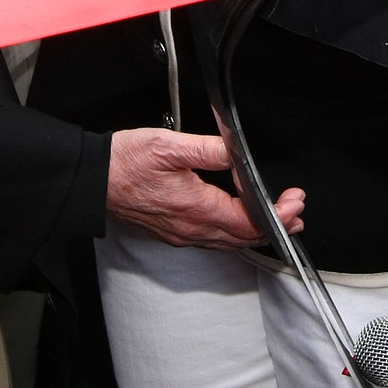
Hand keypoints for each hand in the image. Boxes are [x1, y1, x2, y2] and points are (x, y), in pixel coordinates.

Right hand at [106, 127, 303, 248]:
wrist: (91, 181)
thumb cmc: (124, 163)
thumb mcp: (169, 146)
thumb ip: (210, 149)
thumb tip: (238, 149)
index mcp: (196, 208)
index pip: (250, 222)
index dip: (278, 214)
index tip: (294, 200)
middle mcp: (191, 228)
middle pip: (245, 237)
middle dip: (277, 225)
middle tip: (296, 210)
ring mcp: (182, 234)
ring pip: (230, 241)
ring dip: (258, 231)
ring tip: (280, 219)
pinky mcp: (173, 232)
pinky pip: (213, 239)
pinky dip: (236, 232)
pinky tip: (240, 221)